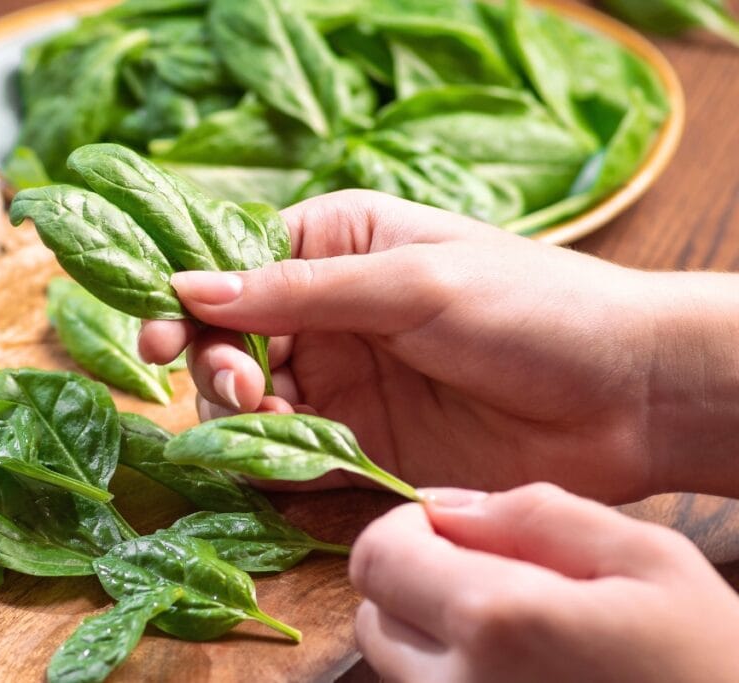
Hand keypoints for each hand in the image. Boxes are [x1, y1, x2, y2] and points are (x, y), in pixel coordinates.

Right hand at [138, 190, 738, 500]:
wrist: (624, 395)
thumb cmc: (531, 308)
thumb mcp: (413, 283)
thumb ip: (300, 290)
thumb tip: (188, 285)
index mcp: (337, 246)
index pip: (232, 267)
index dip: (186, 299)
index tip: (154, 334)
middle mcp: (327, 314)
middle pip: (227, 341)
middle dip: (217, 364)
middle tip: (242, 386)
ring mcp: (341, 382)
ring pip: (249, 403)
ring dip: (243, 417)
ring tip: (275, 421)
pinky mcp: (360, 443)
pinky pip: (291, 456)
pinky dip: (276, 462)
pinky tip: (290, 460)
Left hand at [349, 484, 738, 682]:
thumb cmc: (715, 664)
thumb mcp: (648, 560)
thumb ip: (533, 514)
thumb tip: (441, 504)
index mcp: (497, 623)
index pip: (375, 558)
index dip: (406, 529)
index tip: (455, 531)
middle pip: (373, 617)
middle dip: (414, 583)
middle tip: (495, 582)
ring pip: (397, 670)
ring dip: (433, 637)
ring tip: (520, 637)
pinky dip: (455, 679)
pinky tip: (526, 675)